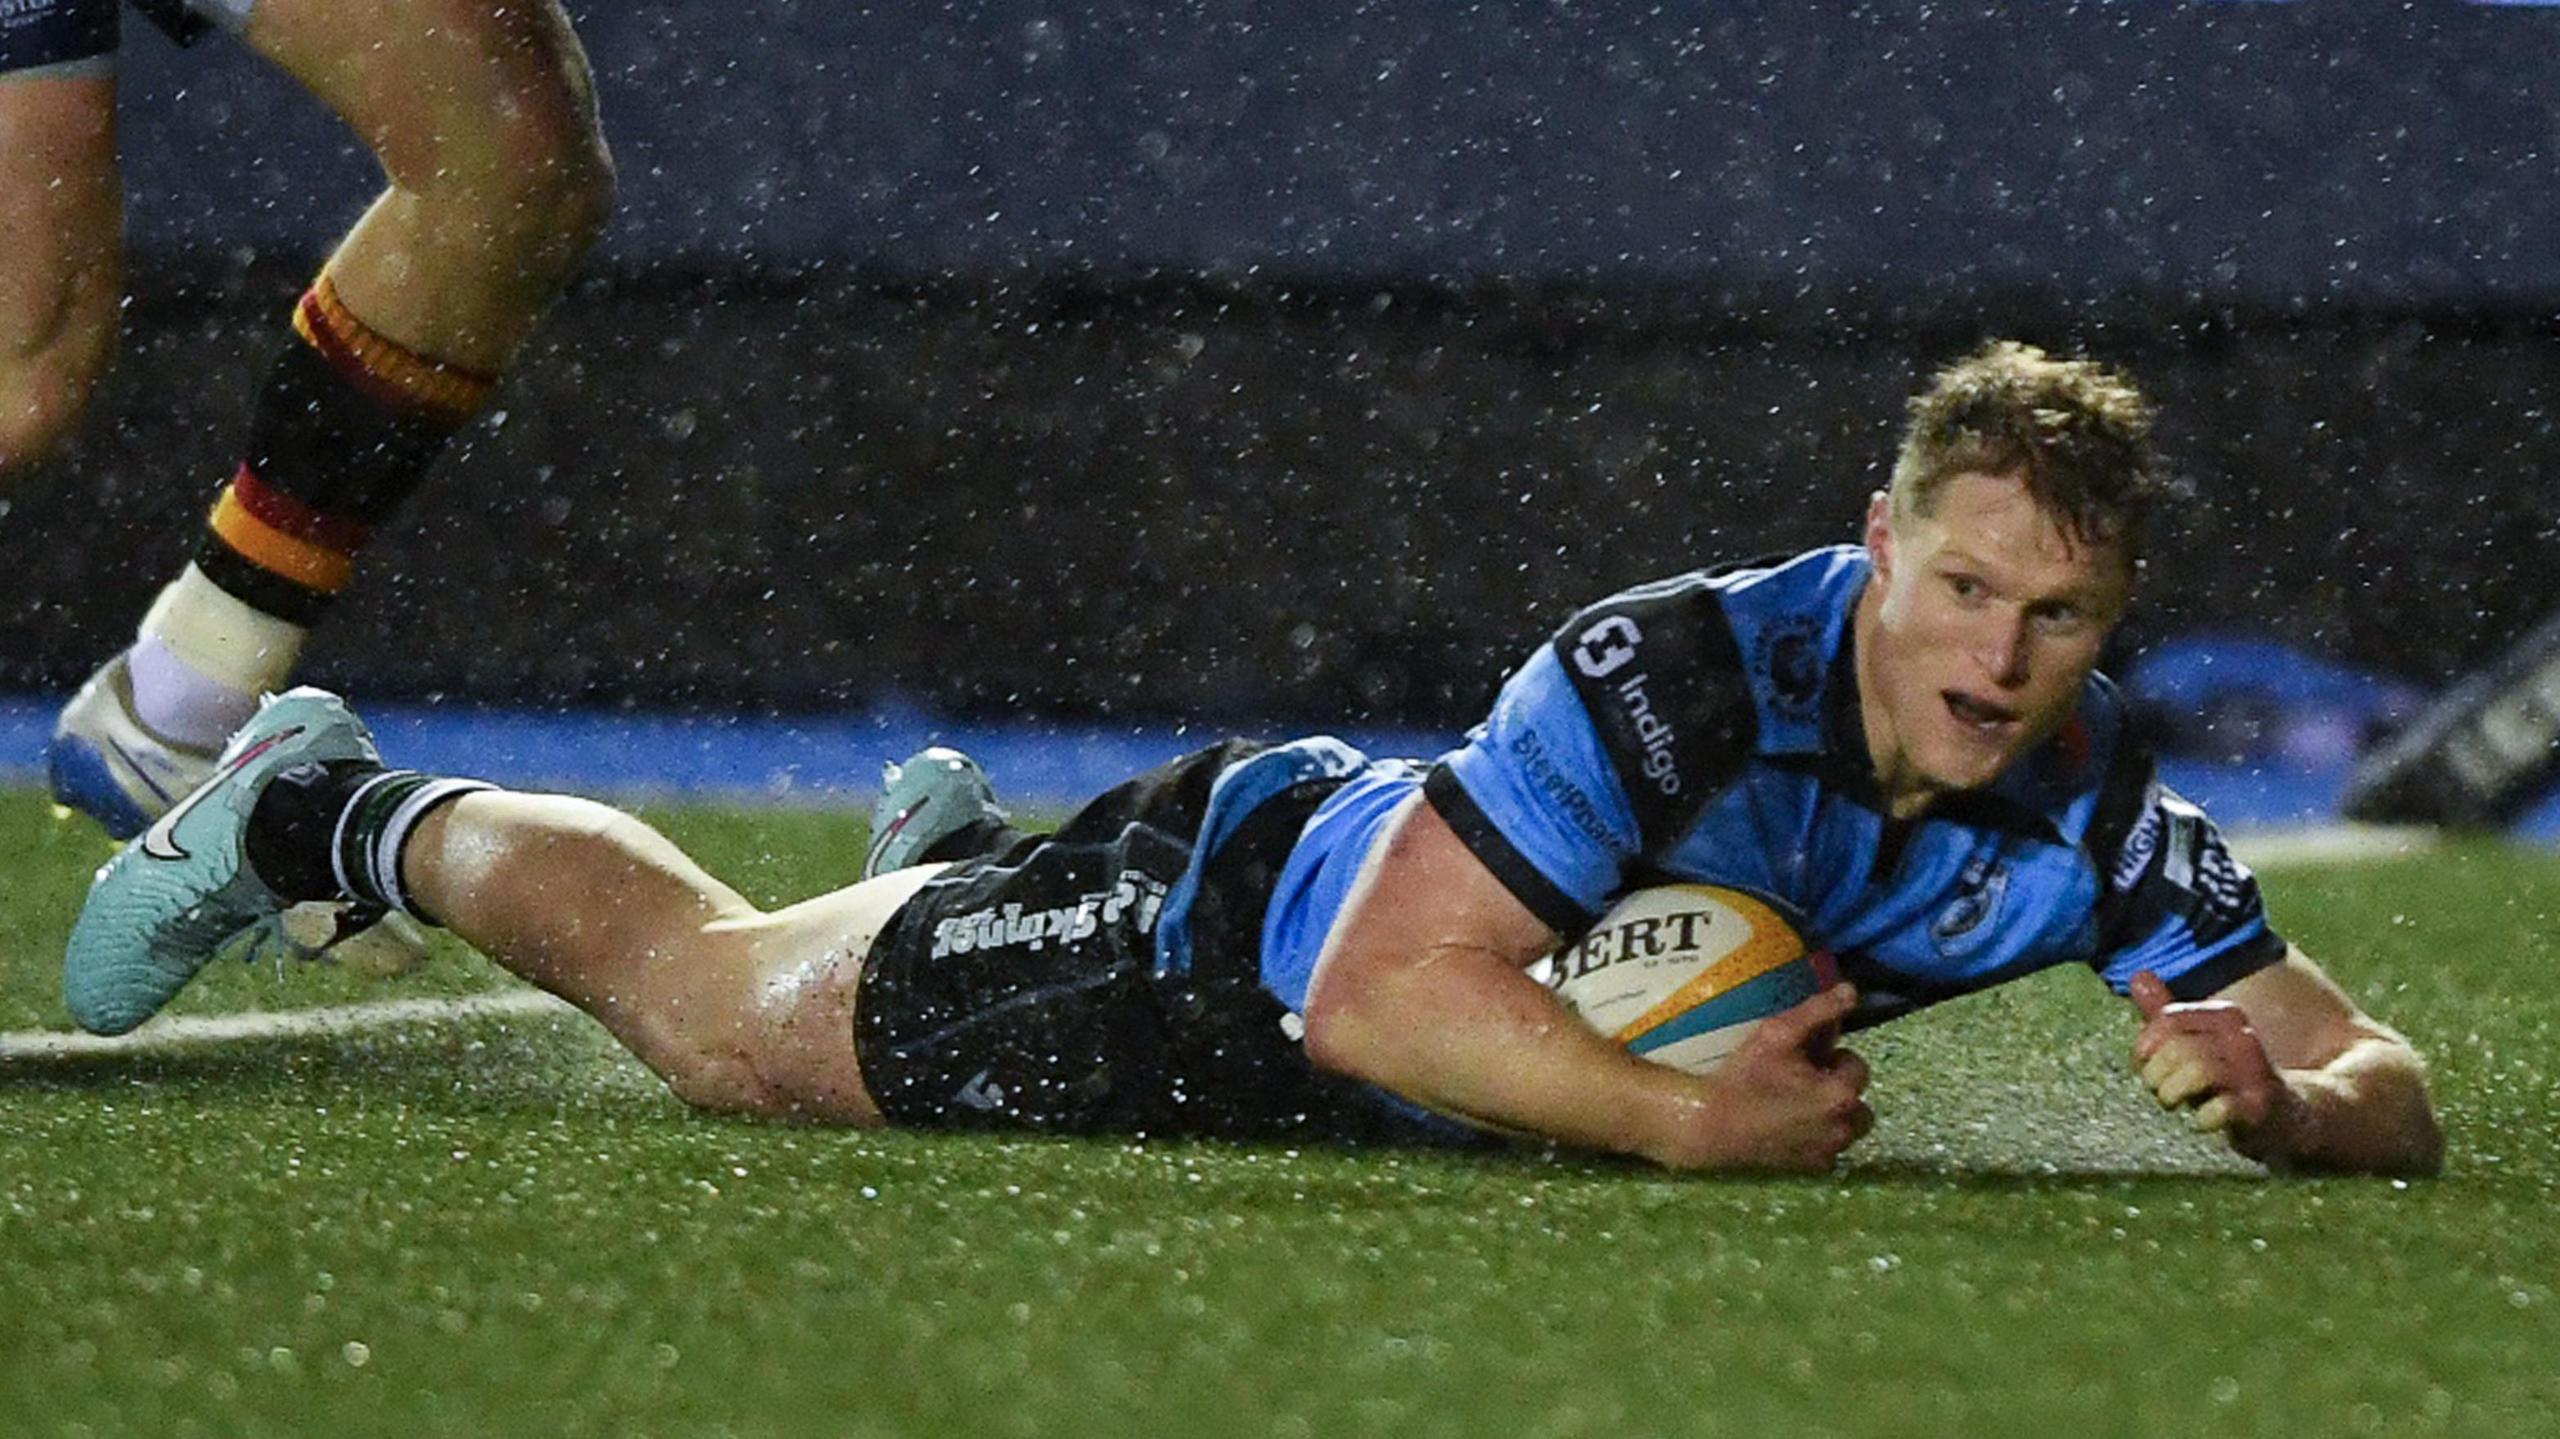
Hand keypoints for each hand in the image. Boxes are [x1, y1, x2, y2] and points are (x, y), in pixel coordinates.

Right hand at [1671, 982, 1872, 1171]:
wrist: (1710, 1125)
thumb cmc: (1743, 1075)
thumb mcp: (1778, 1033)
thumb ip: (1819, 1011)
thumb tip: (1851, 991)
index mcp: (1841, 1093)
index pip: (1857, 1066)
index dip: (1833, 1057)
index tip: (1806, 1056)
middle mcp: (1843, 1128)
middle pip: (1859, 1102)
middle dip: (1839, 1088)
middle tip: (1804, 1080)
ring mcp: (1827, 1152)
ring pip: (1848, 1128)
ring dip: (1833, 1114)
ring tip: (1800, 1104)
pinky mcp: (1810, 1169)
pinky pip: (1829, 1150)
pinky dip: (1818, 1138)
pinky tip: (1790, 1126)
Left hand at [2130, 971, 2292, 1152]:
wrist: (2284, 1113)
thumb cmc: (2227, 1074)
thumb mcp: (2196, 1040)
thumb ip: (2165, 1012)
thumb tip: (2138, 975)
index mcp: (2225, 1015)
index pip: (2169, 1019)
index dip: (2145, 1044)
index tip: (2144, 1063)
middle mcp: (2242, 1038)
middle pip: (2178, 1048)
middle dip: (2154, 1073)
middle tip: (2157, 1087)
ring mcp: (2254, 1073)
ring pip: (2197, 1073)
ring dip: (2171, 1093)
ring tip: (2172, 1101)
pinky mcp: (2260, 1107)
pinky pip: (2222, 1109)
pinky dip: (2203, 1118)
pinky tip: (2202, 1120)